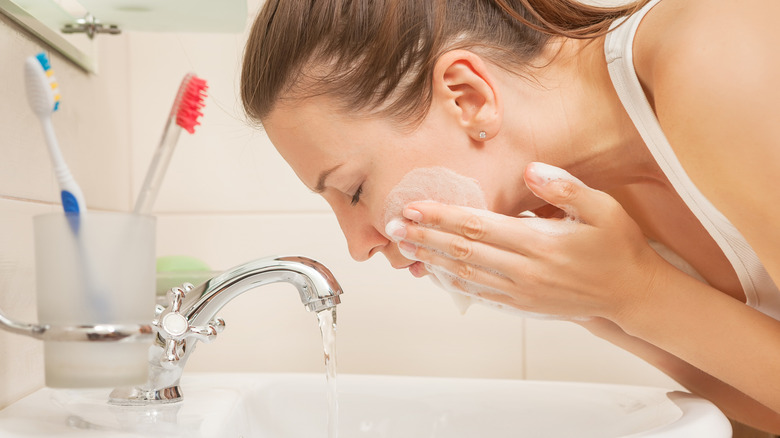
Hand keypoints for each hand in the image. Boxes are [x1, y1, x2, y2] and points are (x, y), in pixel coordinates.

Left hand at [393, 162, 665, 320]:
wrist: (630, 295)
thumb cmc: (617, 247)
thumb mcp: (602, 209)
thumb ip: (565, 188)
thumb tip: (530, 171)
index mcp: (539, 243)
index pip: (477, 226)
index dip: (441, 217)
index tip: (413, 208)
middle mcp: (523, 270)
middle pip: (461, 251)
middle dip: (424, 237)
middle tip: (392, 227)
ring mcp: (520, 291)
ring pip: (464, 274)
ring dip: (431, 259)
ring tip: (404, 247)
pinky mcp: (521, 304)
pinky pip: (478, 293)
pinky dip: (452, 281)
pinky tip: (434, 272)